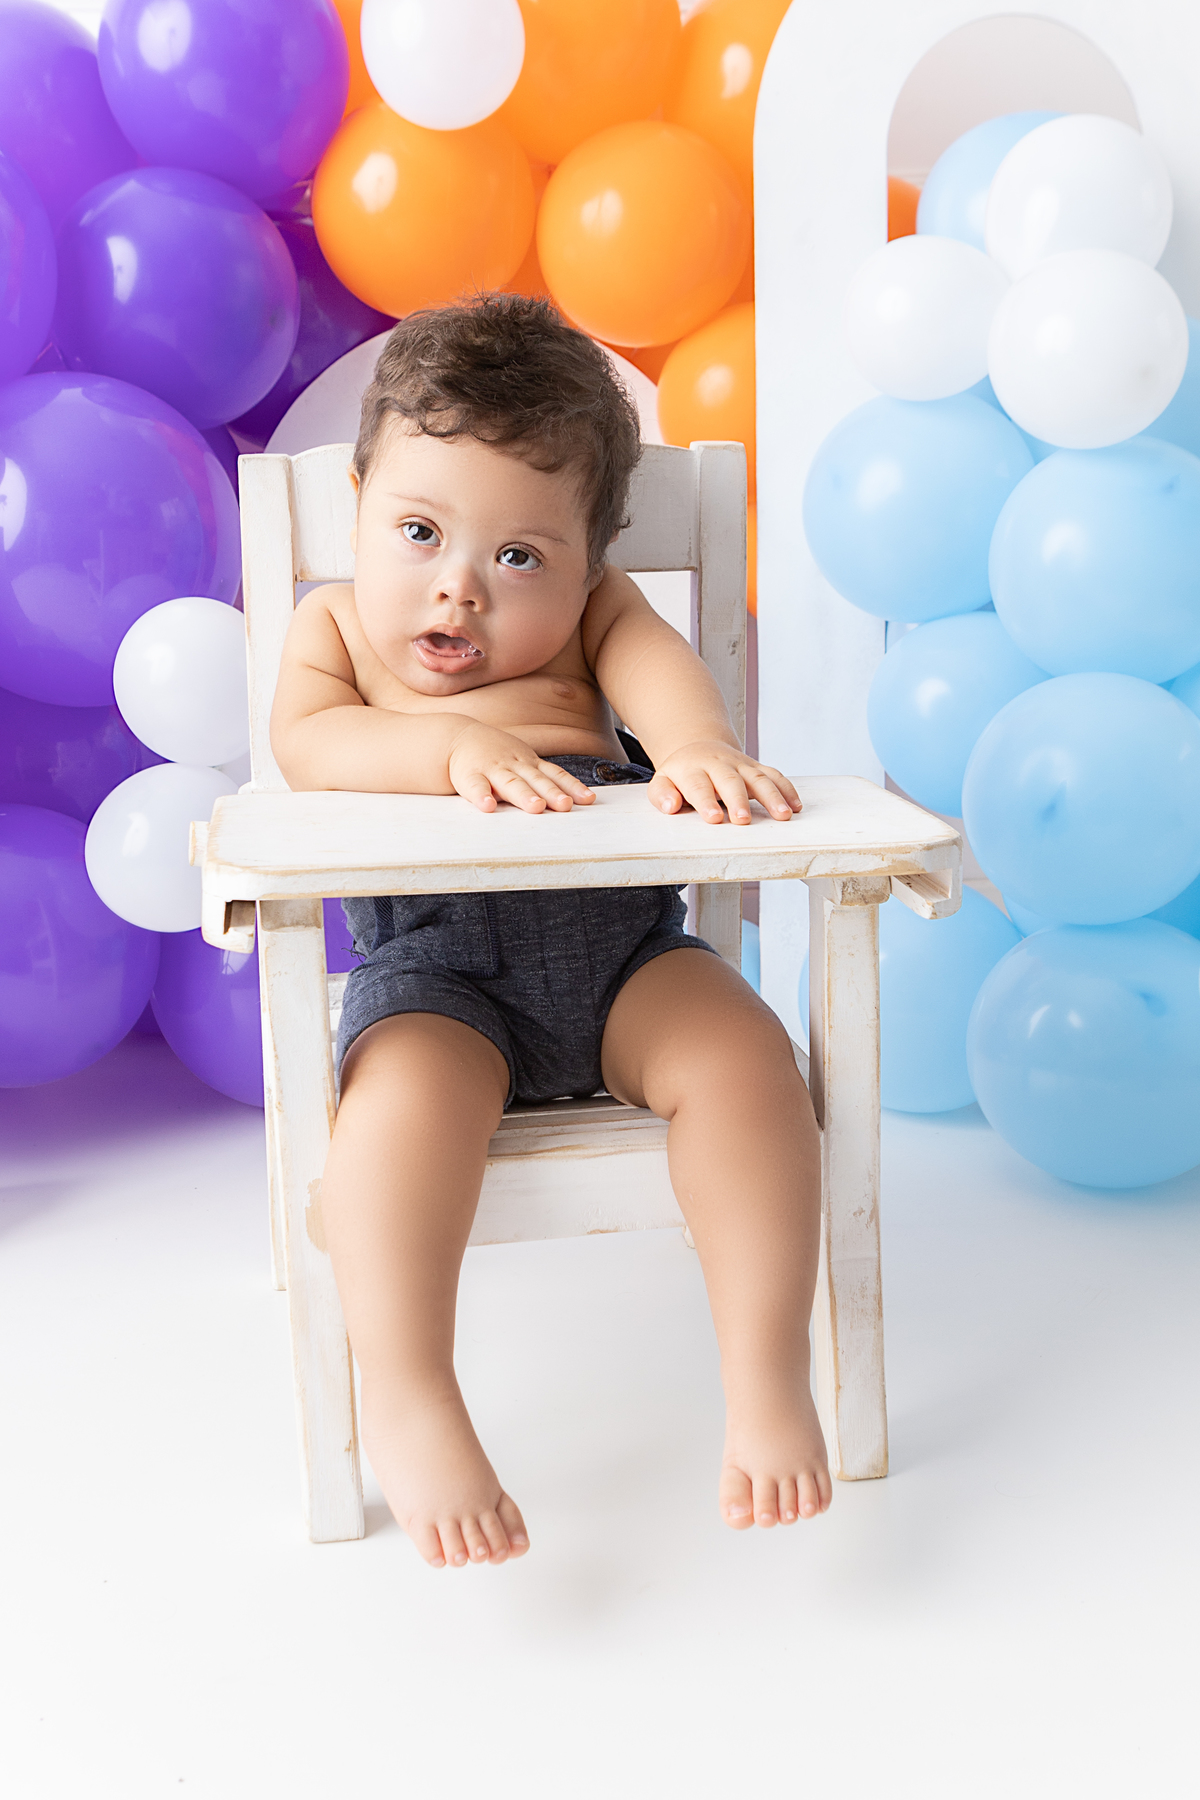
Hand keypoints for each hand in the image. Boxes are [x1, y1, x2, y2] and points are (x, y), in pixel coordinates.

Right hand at [447, 723, 595, 814]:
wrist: (458, 738)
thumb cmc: (497, 755)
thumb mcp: (522, 761)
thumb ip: (543, 778)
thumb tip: (573, 799)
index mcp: (529, 763)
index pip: (554, 774)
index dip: (571, 786)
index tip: (588, 799)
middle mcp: (514, 765)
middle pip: (536, 780)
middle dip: (551, 793)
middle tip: (565, 806)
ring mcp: (492, 769)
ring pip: (510, 783)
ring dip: (523, 795)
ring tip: (536, 808)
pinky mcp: (469, 776)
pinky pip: (475, 786)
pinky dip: (481, 796)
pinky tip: (488, 806)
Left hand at [649, 740, 800, 824]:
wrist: (699, 747)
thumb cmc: (681, 774)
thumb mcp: (662, 781)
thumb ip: (662, 794)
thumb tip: (670, 806)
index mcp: (692, 769)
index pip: (698, 785)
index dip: (706, 801)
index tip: (714, 818)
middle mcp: (719, 765)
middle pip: (731, 781)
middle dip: (739, 800)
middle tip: (743, 819)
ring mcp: (740, 765)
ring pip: (758, 778)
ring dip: (772, 796)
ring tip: (783, 815)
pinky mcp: (756, 767)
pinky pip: (775, 775)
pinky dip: (787, 789)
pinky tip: (796, 806)